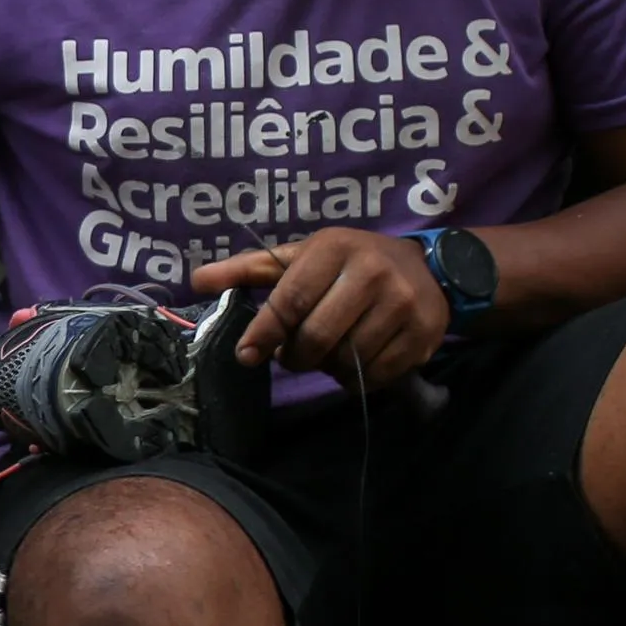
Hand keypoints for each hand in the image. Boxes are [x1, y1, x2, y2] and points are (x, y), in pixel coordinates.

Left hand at [193, 227, 448, 389]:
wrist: (428, 267)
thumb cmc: (351, 262)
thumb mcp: (304, 257)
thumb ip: (250, 269)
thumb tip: (196, 280)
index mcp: (335, 248)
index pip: (290, 301)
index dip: (264, 333)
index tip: (247, 354)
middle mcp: (372, 272)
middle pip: (316, 338)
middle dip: (295, 356)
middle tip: (292, 355)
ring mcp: (403, 304)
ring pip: (346, 361)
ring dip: (328, 368)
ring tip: (329, 351)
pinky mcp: (424, 334)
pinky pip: (376, 376)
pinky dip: (358, 377)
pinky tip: (357, 359)